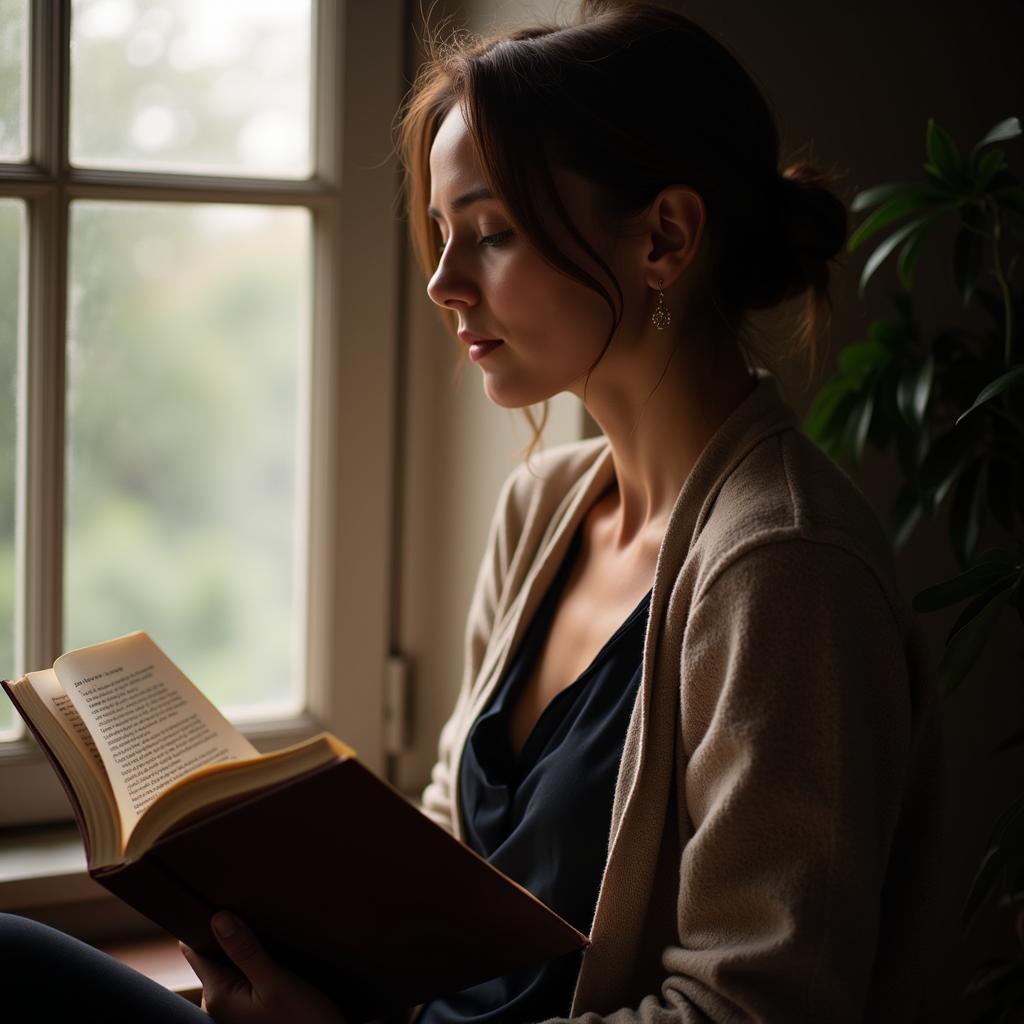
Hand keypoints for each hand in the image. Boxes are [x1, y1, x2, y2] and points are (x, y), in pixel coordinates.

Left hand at [180, 910, 346, 1023]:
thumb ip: (246, 951)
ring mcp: (232, 1009)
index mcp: (218, 994)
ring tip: (267, 934)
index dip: (203, 923)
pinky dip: (254, 963)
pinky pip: (243, 977)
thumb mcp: (277, 982)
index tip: (218, 899)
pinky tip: (274, 956)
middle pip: (213, 955)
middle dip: (229, 934)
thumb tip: (219, 918)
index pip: (196, 949)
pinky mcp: (247, 1011)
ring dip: (245, 949)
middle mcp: (218, 1004)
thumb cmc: (303, 1022)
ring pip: (230, 965)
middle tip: (251, 911)